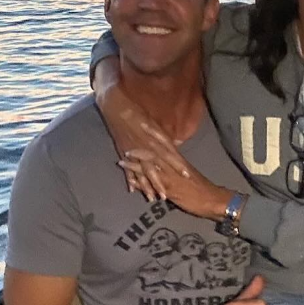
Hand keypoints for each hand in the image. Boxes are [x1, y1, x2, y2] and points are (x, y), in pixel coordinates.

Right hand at [96, 83, 186, 199]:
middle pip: (155, 169)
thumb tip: (176, 143)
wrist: (117, 107)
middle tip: (166, 196)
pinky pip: (127, 168)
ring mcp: (133, 152)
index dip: (178, 165)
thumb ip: (164, 136)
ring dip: (146, 186)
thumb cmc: (137, 112)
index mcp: (154, 139)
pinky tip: (132, 190)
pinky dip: (130, 179)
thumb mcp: (154, 123)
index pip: (169, 154)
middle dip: (160, 183)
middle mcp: (145, 147)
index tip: (186, 175)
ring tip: (151, 198)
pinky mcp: (122, 152)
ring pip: (141, 172)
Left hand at [118, 126, 231, 217]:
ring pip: (150, 167)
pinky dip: (141, 182)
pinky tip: (131, 182)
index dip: (152, 134)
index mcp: (178, 160)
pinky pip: (153, 185)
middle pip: (153, 152)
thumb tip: (170, 156)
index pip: (163, 143)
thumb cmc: (202, 186)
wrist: (212, 199)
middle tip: (124, 138)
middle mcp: (173, 166)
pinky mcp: (170, 190)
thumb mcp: (189, 171)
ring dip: (136, 163)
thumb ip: (178, 164)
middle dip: (139, 146)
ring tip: (121, 158)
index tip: (141, 124)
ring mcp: (171, 177)